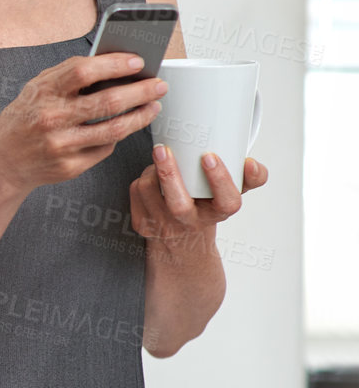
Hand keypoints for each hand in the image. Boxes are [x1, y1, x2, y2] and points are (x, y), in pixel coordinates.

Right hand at [0, 54, 167, 194]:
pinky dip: (116, 137)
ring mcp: (61, 146)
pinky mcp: (69, 167)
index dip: (114, 64)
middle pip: (107, 102)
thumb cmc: (24, 119)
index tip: (137, 61)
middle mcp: (51, 120)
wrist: (2, 161)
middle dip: (140, 91)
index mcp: (43, 94)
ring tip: (153, 107)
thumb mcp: (36, 89)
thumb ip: (68, 74)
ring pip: (114, 130)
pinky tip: (122, 127)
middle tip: (158, 85)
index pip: (83, 72)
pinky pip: (104, 149)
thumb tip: (111, 62)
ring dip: (140, 116)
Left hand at [129, 147, 267, 253]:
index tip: (210, 156)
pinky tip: (152, 176)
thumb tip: (250, 163)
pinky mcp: (143, 225)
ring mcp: (163, 227)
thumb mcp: (233, 193)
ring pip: (149, 191)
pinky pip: (136, 192)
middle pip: (178, 205)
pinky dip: (142, 178)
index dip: (220, 180)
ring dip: (152, 170)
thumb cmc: (209, 205)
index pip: (227, 202)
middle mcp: (191, 224)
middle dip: (169, 175)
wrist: (183, 238)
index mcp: (218, 213)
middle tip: (162, 149)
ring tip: (161, 159)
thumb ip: (251, 177)